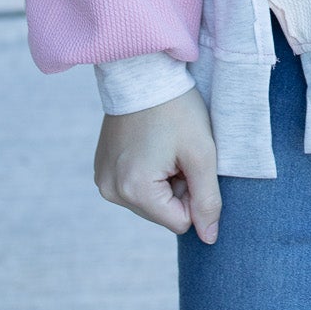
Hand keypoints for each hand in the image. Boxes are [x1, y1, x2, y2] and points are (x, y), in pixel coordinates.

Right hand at [93, 87, 221, 241]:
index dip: (193, 195)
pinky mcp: (100, 169)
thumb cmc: (177, 109)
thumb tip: (210, 239)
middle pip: (162, 213)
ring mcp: (102, 180)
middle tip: (176, 151)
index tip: (188, 162)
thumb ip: (208, 200)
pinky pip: (134, 187)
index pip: (180, 222)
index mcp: (134, 190)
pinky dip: (148, 171)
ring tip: (163, 145)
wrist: (143, 71)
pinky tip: (150, 144)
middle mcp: (110, 191)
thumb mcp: (202, 153)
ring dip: (163, 180)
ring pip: (150, 201)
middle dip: (176, 187)